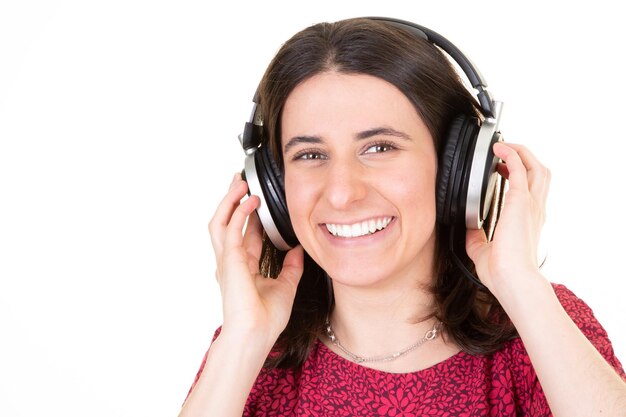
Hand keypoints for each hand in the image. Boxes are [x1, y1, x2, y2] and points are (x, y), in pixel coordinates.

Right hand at [208, 173, 303, 348]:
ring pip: (220, 222)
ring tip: (240, 183)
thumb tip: (299, 249)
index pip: (244, 234)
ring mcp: (227, 261)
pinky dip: (239, 213)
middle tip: (240, 181)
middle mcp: (231, 262)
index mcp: (243, 267)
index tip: (257, 199)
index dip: (249, 216)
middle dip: (231, 201)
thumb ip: (291, 267)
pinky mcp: (229, 261)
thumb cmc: (266, 319)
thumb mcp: (285, 286)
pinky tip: (252, 202)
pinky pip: (231, 230)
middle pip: (225, 222)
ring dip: (229, 201)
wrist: (255, 335)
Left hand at [465, 142, 550, 294]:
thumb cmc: (502, 272)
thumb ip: (477, 237)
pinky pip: (520, 168)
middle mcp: (535, 210)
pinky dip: (511, 154)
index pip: (532, 189)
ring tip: (503, 146)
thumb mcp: (483, 250)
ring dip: (521, 152)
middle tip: (505, 153)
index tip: (502, 168)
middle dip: (525, 157)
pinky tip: (498, 149)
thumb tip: (468, 227)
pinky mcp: (521, 201)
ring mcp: (531, 204)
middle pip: (540, 172)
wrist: (512, 279)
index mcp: (528, 221)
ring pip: (536, 166)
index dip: (520, 174)